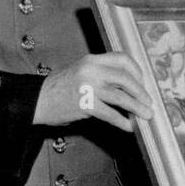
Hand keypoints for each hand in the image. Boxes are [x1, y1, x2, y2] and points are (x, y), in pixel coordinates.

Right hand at [33, 52, 153, 131]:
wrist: (36, 100)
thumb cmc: (58, 88)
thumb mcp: (80, 71)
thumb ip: (101, 74)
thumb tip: (128, 86)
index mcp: (91, 59)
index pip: (122, 59)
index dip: (137, 71)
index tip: (142, 82)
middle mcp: (91, 70)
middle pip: (126, 78)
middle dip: (141, 92)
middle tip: (148, 102)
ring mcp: (88, 88)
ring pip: (121, 97)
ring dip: (137, 107)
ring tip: (146, 115)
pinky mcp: (84, 105)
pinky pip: (110, 114)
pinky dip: (122, 121)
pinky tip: (128, 126)